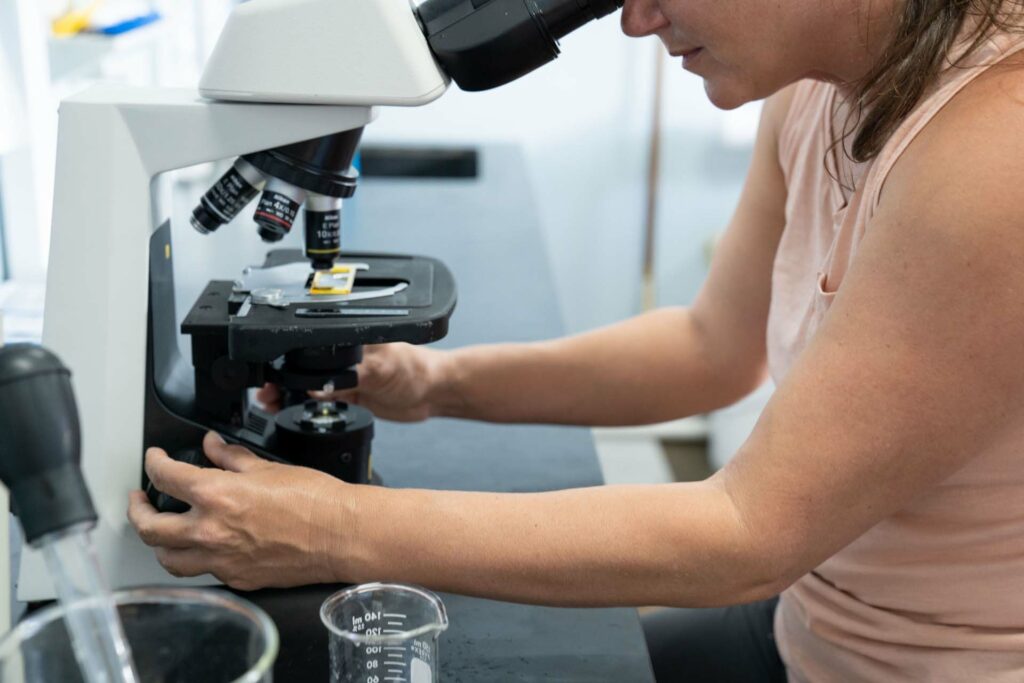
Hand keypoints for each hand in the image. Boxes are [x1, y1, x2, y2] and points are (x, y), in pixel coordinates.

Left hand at [127, 432, 349, 590]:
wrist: (340, 534)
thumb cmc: (314, 501)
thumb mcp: (268, 467)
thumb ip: (231, 457)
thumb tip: (213, 447)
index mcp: (216, 496)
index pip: (166, 477)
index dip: (154, 463)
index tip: (155, 460)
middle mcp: (211, 532)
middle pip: (150, 528)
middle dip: (138, 510)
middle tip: (141, 500)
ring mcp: (221, 560)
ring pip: (169, 559)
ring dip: (159, 544)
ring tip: (163, 531)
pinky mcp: (237, 578)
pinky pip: (204, 571)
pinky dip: (197, 558)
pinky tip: (205, 547)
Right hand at [260, 343, 447, 422]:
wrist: (433, 393)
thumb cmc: (417, 369)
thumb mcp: (383, 367)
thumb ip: (350, 376)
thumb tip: (318, 386)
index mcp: (350, 334)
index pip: (310, 342)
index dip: (288, 356)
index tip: (272, 371)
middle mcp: (344, 351)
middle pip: (302, 362)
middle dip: (280, 376)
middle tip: (266, 391)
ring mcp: (345, 373)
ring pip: (306, 383)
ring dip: (287, 392)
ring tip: (270, 401)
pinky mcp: (348, 391)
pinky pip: (318, 399)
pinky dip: (302, 405)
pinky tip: (288, 409)